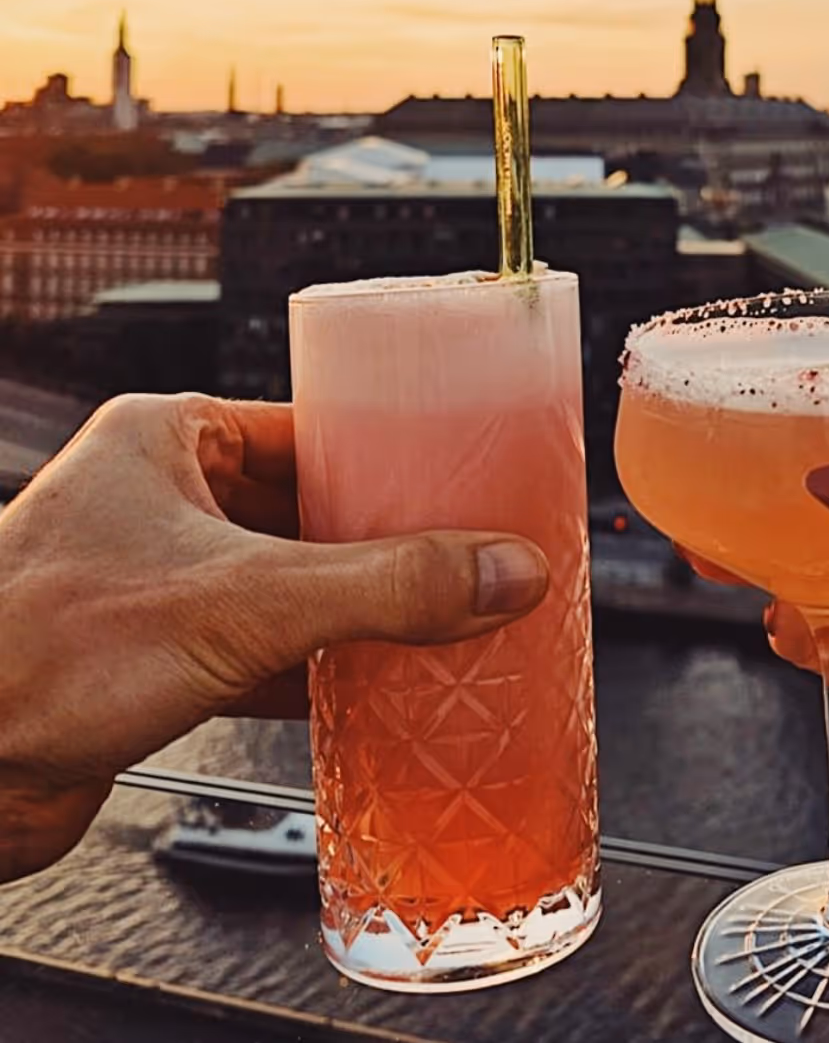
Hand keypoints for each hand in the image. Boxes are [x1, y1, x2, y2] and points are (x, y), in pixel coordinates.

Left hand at [0, 393, 547, 883]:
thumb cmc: (31, 648)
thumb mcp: (247, 598)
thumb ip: (385, 585)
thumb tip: (496, 569)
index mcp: (168, 440)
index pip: (310, 425)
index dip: (389, 451)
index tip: (454, 474)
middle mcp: (161, 503)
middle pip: (308, 510)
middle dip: (383, 542)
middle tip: (460, 556)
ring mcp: (157, 583)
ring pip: (287, 585)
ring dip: (355, 611)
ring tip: (435, 621)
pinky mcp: (154, 660)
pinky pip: (260, 651)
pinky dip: (315, 670)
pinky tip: (368, 688)